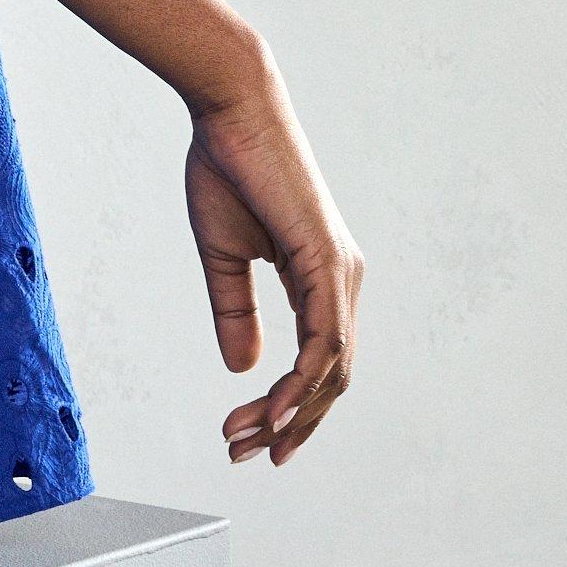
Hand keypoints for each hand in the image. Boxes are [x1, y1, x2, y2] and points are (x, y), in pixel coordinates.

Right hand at [186, 65, 362, 467]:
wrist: (230, 112)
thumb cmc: (227, 171)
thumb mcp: (224, 258)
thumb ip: (237, 313)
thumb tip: (245, 371)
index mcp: (321, 278)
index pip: (319, 363)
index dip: (288, 407)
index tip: (247, 438)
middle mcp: (342, 280)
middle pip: (331, 378)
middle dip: (290, 424)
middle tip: (244, 454)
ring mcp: (340, 273)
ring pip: (332, 369)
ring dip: (290, 413)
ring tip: (247, 439)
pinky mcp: (327, 262)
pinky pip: (326, 340)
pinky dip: (304, 382)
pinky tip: (276, 408)